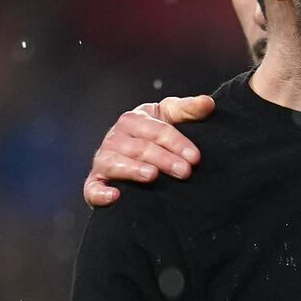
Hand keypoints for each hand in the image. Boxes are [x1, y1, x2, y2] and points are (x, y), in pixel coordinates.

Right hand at [83, 95, 214, 206]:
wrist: (133, 150)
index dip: (178, 143)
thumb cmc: (155, 131)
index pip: (157, 130)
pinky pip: (92, 188)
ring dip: (134, 170)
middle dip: (164, 159)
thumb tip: (208, 103)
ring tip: (153, 176)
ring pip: (116, 164)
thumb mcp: (171, 115)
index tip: (195, 157)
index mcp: (133, 119)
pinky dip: (100, 193)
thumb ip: (189, 109)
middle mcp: (114, 138)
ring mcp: (102, 160)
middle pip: (140, 148)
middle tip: (185, 172)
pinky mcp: (94, 182)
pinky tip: (115, 197)